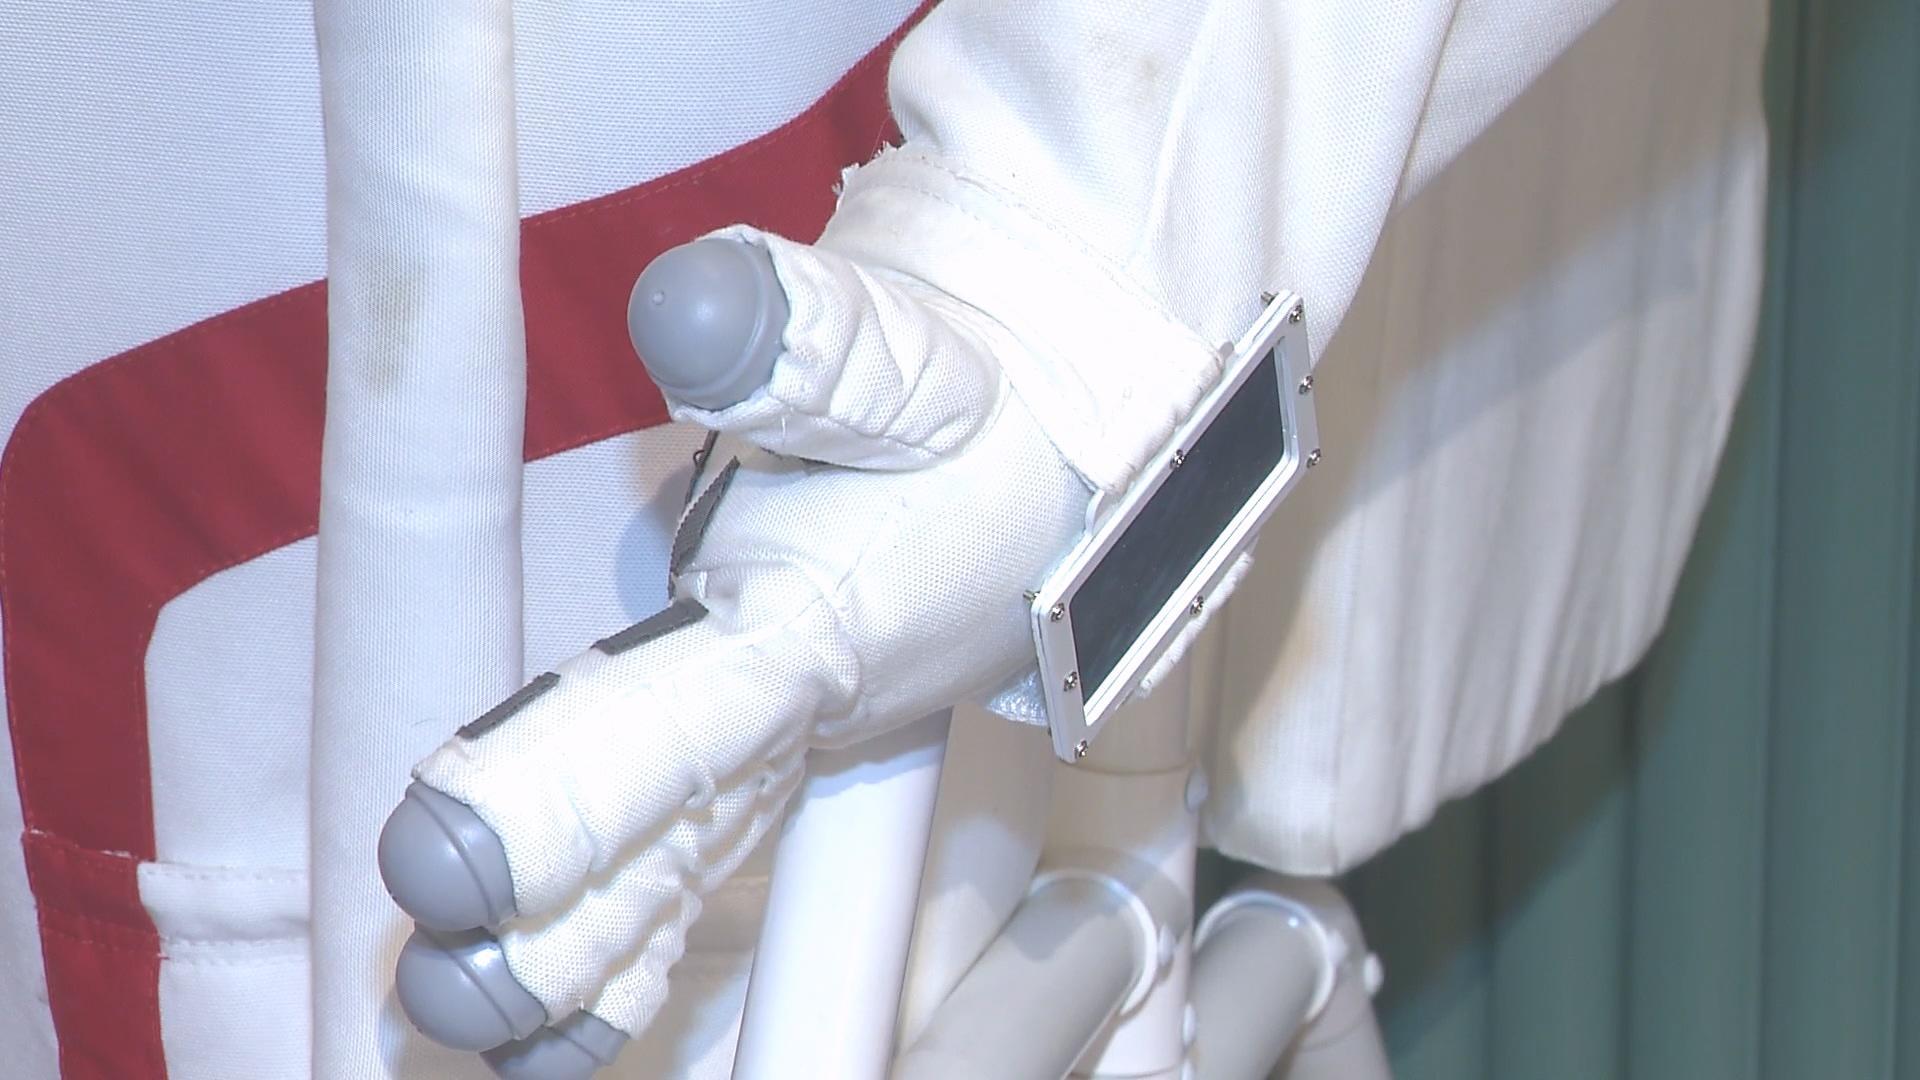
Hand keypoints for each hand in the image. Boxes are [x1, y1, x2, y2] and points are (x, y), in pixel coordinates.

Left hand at [376, 232, 1090, 1074]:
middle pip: (672, 841)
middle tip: (433, 996)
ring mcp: (802, 723)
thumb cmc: (998, 397)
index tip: (443, 867)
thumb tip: (688, 305)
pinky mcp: (798, 714)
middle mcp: (799, 700)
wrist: (1081, 422)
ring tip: (479, 1025)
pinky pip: (711, 833)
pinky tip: (584, 981)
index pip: (675, 726)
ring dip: (592, 945)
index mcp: (816, 628)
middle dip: (561, 930)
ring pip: (689, 857)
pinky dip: (646, 916)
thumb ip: (807, 341)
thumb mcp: (917, 359)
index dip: (564, 800)